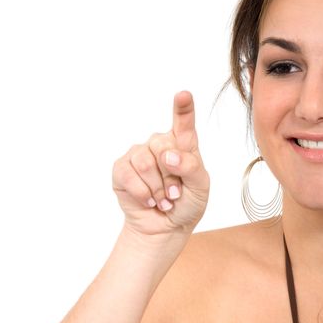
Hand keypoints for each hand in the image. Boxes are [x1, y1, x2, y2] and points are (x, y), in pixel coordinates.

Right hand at [112, 91, 209, 236]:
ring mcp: (138, 155)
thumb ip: (191, 167)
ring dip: (157, 188)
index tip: (184, 95)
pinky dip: (142, 193)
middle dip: (171, 176)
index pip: (183, 122)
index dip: (183, 108)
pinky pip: (129, 175)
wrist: (165, 228)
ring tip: (163, 199)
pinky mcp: (122, 169)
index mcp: (182, 144)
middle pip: (162, 146)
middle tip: (175, 193)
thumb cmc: (187, 204)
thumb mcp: (200, 187)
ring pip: (145, 162)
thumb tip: (168, 155)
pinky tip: (148, 201)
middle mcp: (159, 144)